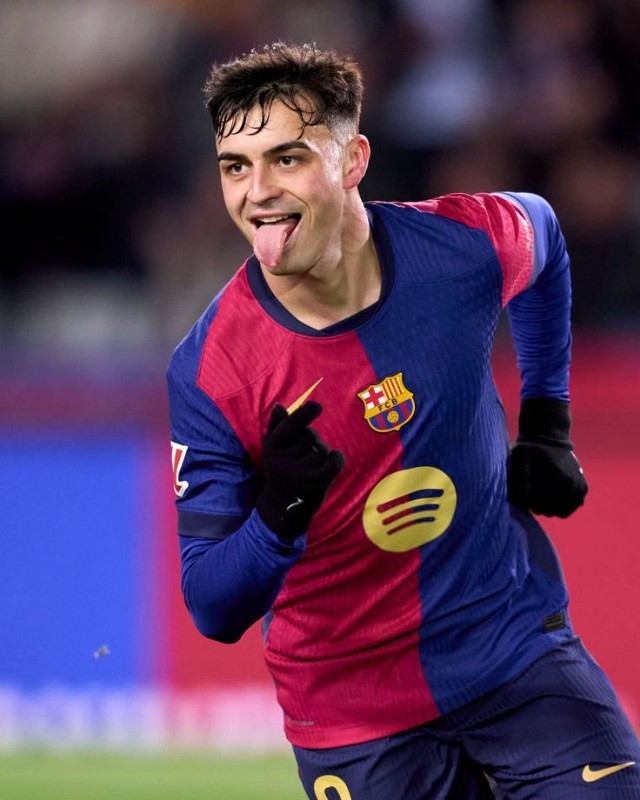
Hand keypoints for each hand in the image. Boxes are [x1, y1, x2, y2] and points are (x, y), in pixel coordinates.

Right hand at [256, 401, 344, 538]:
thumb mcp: (274, 449)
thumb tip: (279, 407)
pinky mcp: (314, 483)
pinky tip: (333, 461)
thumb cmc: (281, 470)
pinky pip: (333, 462)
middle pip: (310, 435)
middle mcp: (283, 460)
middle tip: (306, 454)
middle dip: (313, 440)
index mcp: (271, 447)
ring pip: (323, 449)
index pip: (290, 426)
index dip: (304, 414)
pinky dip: (336, 459)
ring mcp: (299, 473)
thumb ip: (276, 427)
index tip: (317, 406)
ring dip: (323, 453)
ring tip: (313, 465)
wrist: (282, 506)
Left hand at [507, 398, 587, 517]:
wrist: (549, 437)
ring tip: (540, 491)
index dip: (527, 500)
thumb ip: (519, 475)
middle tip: (531, 490)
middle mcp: (572, 483)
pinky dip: (559, 505)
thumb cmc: (530, 447)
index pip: (538, 505)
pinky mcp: (583, 489)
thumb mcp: (518, 454)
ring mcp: (580, 487)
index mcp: (558, 477)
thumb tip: (524, 499)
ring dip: (548, 506)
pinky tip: (551, 493)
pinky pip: (569, 509)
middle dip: (537, 504)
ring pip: (560, 512)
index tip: (523, 489)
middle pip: (549, 511)